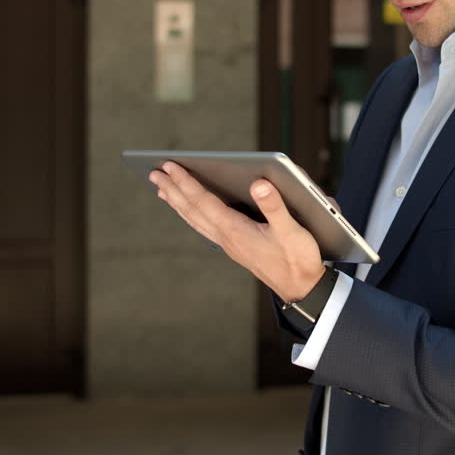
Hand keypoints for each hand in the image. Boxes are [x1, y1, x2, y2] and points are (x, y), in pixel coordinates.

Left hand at [149, 161, 325, 301]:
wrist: (301, 288)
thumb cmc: (298, 259)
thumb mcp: (292, 231)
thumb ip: (275, 206)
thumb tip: (258, 183)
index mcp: (236, 230)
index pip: (203, 201)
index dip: (185, 182)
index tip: (169, 166)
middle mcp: (227, 237)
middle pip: (192, 210)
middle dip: (173, 190)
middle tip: (154, 173)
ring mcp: (229, 243)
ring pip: (195, 220)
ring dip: (177, 203)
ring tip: (162, 189)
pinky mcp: (235, 247)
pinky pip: (204, 226)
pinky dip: (191, 214)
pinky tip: (190, 211)